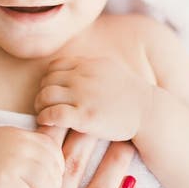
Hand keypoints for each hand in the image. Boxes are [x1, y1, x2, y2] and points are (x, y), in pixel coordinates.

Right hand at [0, 126, 64, 187]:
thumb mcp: (4, 145)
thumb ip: (28, 150)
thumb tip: (59, 166)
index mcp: (21, 134)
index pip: (54, 149)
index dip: (55, 168)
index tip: (46, 181)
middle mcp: (18, 144)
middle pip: (55, 169)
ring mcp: (10, 160)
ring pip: (46, 185)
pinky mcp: (1, 179)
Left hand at [34, 54, 153, 140]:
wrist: (148, 111)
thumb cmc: (130, 93)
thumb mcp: (109, 68)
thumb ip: (89, 66)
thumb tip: (72, 65)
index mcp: (88, 65)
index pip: (54, 66)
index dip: (48, 78)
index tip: (50, 89)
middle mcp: (83, 77)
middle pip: (47, 81)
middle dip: (41, 92)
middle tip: (43, 104)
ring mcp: (83, 96)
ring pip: (46, 96)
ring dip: (40, 105)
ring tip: (43, 113)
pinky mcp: (85, 116)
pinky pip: (53, 114)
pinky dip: (45, 117)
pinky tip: (47, 122)